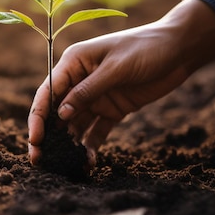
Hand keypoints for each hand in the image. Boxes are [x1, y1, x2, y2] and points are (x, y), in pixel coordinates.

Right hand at [28, 0, 214, 166]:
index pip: (48, 92)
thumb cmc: (145, 47)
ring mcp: (95, 97)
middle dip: (47, 136)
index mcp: (74, 63)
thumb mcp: (116, 67)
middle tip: (40, 160)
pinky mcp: (112, 109)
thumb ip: (87, 91)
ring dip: (68, 145)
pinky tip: (88, 162)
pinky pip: (96, 131)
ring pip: (74, 125)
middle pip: (56, 112)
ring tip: (65, 166)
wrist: (179, 49)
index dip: (38, 117)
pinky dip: (90, 146)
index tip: (35, 140)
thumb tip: (60, 115)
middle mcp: (79, 81)